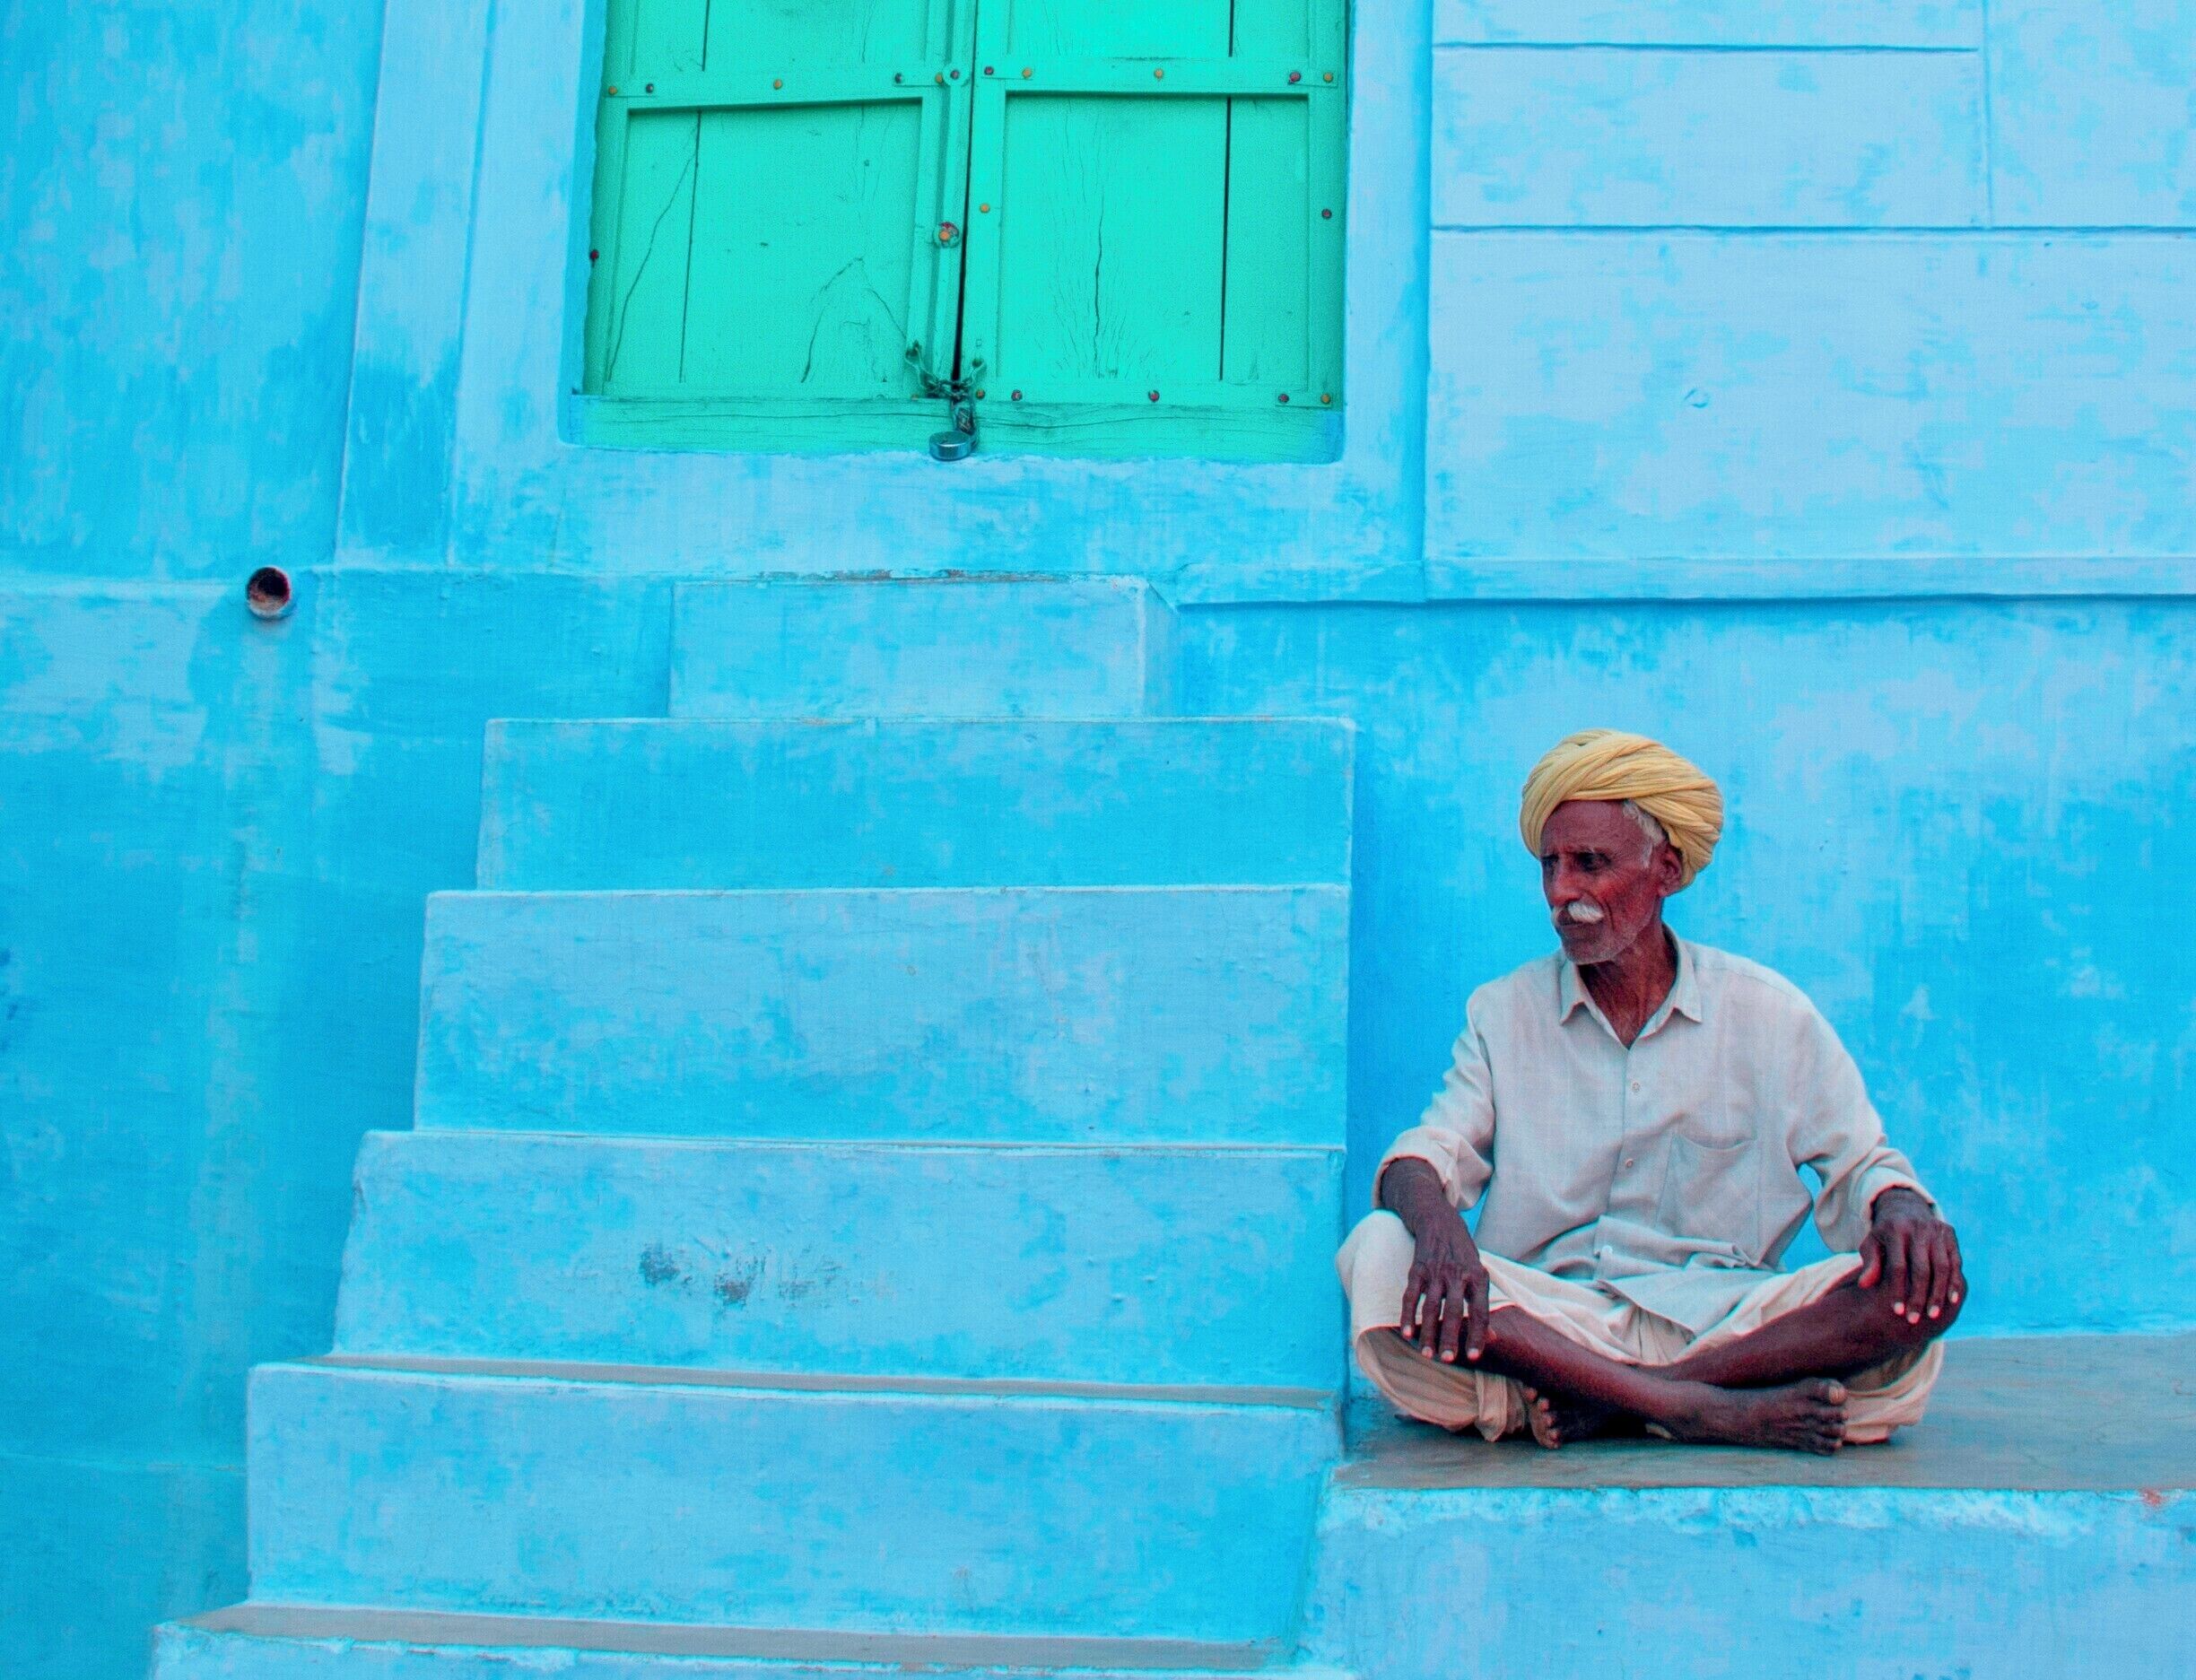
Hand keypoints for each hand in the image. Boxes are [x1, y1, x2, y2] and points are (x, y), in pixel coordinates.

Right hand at [1400, 1213, 1491, 1363]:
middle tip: (1448, 1360)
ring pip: (1431, 1307)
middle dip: (1450, 1337)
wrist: (1439, 1221)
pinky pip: (1411, 1296)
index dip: (1477, 1335)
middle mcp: (1458, 1274)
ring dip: (1428, 1332)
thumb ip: (1482, 1304)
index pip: (1480, 1311)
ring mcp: (1436, 1271)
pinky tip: (1407, 1334)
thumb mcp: (1479, 1273)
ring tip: (1427, 1353)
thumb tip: (1492, 1338)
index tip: (1473, 1356)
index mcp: (1478, 1276)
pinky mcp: (1418, 1269)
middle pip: (1454, 1311)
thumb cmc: (1463, 1255)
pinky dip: (1408, 1315)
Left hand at [1859, 1187, 1963, 1326]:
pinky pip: (1955, 1262)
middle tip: (1914, 1320)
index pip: (1898, 1266)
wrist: (1905, 1208)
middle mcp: (1918, 1229)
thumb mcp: (1872, 1245)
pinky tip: (1952, 1300)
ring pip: (1942, 1267)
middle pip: (1922, 1269)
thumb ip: (1870, 1264)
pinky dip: (1955, 1282)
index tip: (1897, 1312)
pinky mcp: (1950, 1234)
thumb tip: (1863, 1285)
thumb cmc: (1884, 1235)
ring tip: (1933, 1315)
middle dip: (1918, 1297)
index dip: (1897, 1290)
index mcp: (1895, 1230)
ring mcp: (1936, 1231)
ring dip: (1938, 1293)